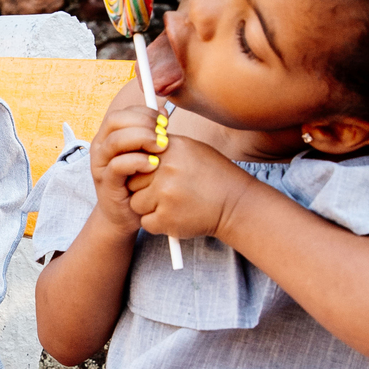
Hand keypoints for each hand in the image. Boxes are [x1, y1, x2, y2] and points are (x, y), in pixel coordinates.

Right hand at [89, 82, 165, 235]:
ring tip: (161, 147)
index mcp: (109, 136)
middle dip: (143, 122)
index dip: (145, 112)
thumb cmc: (140, 182)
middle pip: (115, 120)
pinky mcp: (106, 183)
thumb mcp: (147, 153)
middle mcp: (101, 147)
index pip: (124, 112)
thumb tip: (164, 113)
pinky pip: (117, 165)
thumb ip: (152, 133)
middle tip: (164, 134)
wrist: (126, 215)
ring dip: (141, 139)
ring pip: (115, 140)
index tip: (165, 121)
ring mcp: (101, 165)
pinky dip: (137, 161)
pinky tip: (153, 165)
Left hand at [127, 134, 253, 244]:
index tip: (155, 176)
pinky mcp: (165, 219)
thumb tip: (140, 145)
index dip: (144, 169)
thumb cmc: (215, 177)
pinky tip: (175, 216)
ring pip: (136, 203)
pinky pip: (145, 222)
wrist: (235, 205)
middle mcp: (166, 170)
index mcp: (171, 149)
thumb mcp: (193, 150)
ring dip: (149, 207)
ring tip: (172, 205)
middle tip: (167, 193)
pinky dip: (157, 223)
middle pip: (132, 180)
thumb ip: (165, 147)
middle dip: (145, 188)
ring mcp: (165, 195)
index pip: (137, 157)